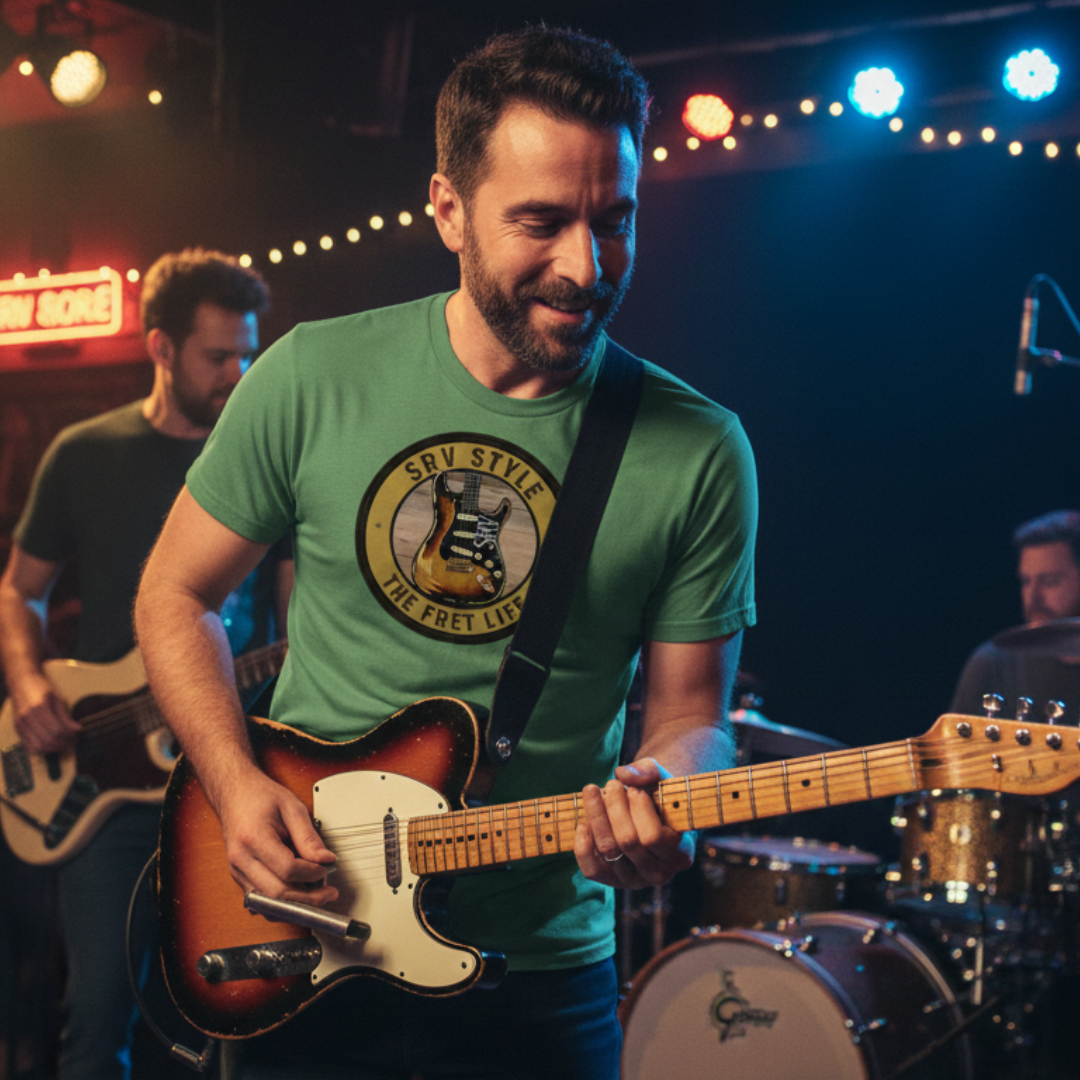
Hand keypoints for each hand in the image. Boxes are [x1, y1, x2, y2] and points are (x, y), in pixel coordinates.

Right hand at [12, 673, 80, 753]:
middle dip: (62, 743)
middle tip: (70, 739)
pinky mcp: (17, 729)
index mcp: (40, 707)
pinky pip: (29, 747)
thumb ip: (66, 715)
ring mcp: (20, 724)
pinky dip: (41, 748)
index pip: (57, 730)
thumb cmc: (43, 689)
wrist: (22, 682)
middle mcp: (28, 717)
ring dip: (52, 748)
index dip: (69, 734)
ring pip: (38, 747)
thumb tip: (78, 729)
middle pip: (48, 740)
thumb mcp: (58, 698)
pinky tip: (50, 743)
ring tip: (61, 742)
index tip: (76, 732)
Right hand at [215, 768, 338, 906]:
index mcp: (253, 838)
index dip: (312, 873)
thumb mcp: (292, 809)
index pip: (287, 869)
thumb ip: (309, 837)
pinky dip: (283, 902)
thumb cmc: (261, 798)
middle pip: (277, 894)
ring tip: (317, 894)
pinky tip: (300, 893)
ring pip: (269, 905)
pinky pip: (262, 902)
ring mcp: (237, 872)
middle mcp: (241, 860)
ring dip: (296, 905)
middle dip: (308, 898)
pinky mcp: (240, 879)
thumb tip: (326, 860)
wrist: (235, 794)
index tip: (326, 867)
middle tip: (329, 892)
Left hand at [573, 757, 694, 889]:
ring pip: (608, 849)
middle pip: (627, 841)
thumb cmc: (660, 797)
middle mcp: (658, 874)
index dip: (640, 810)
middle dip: (615, 806)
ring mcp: (633, 880)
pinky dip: (583, 843)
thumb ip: (650, 770)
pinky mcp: (611, 880)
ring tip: (594, 791)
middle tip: (612, 784)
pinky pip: (591, 869)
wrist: (651, 815)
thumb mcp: (662, 780)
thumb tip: (624, 773)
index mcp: (680, 855)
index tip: (635, 790)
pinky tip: (584, 822)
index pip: (653, 837)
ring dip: (596, 815)